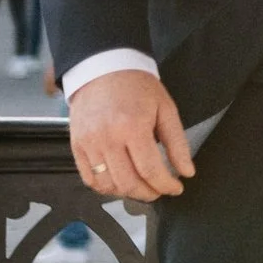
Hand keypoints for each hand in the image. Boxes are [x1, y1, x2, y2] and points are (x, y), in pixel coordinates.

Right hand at [68, 69, 195, 204]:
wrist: (103, 69)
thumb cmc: (136, 86)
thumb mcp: (165, 109)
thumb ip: (177, 143)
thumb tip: (186, 172)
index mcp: (132, 127)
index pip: (150, 171)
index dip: (166, 185)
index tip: (176, 187)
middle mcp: (107, 138)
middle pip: (128, 183)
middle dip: (149, 193)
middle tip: (160, 189)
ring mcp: (89, 143)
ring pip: (108, 186)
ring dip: (128, 193)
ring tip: (141, 186)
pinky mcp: (77, 146)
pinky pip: (90, 179)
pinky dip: (106, 187)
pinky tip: (120, 182)